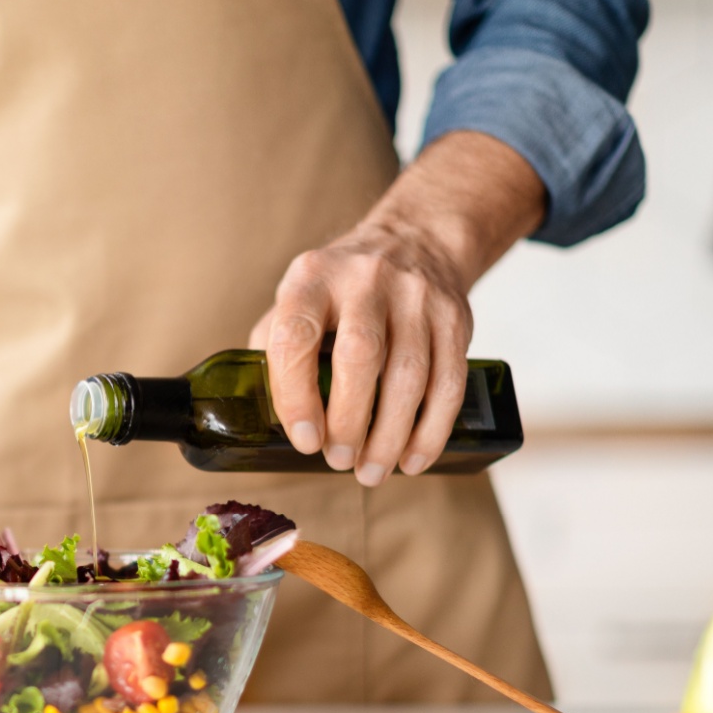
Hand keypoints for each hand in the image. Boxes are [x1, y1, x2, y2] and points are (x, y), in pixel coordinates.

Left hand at [249, 131, 545, 485]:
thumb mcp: (297, 297)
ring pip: (410, 375)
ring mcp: (416, 297)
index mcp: (313, 279)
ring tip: (371, 471)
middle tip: (339, 461)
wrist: (416, 242)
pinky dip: (432, 430)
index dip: (296, 396)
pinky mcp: (455, 318)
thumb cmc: (341, 288)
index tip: (305, 440)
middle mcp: (365, 281)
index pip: (296, 338)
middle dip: (350, 420)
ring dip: (391, 435)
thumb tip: (257, 414)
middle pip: (360, 356)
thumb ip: (276, 347)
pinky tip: (413, 459)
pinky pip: (449, 382)